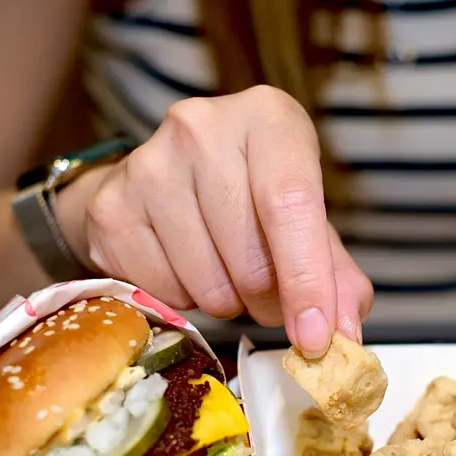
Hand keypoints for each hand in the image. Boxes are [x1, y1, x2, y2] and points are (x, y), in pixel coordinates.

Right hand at [56, 86, 372, 354]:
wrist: (161, 179)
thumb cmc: (246, 196)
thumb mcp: (303, 217)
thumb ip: (334, 273)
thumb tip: (345, 333)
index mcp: (267, 118)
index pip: (290, 204)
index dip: (308, 281)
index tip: (317, 338)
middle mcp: (202, 128)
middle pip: (251, 257)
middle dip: (270, 301)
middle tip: (269, 295)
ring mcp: (147, 164)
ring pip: (208, 284)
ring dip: (227, 301)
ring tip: (225, 271)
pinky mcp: (110, 208)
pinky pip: (162, 293)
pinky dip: (183, 300)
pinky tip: (185, 267)